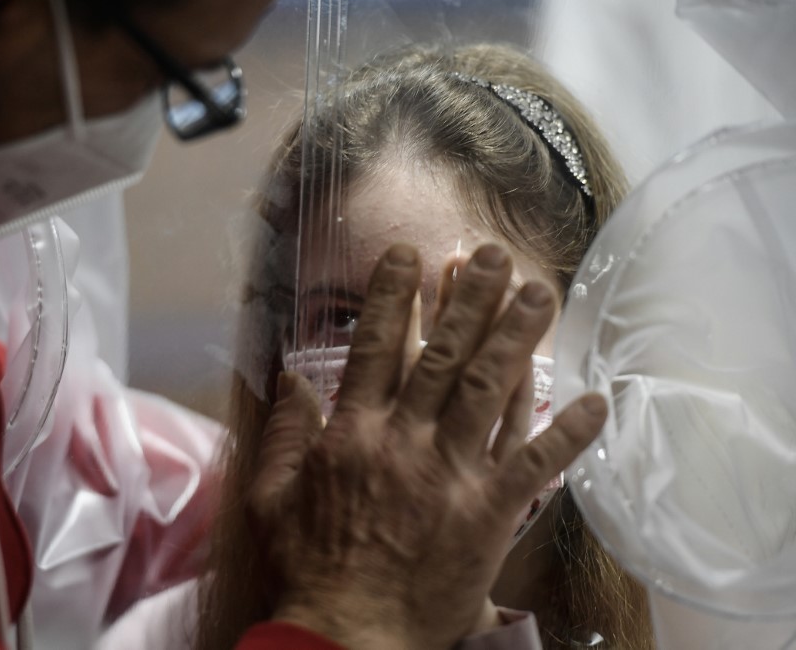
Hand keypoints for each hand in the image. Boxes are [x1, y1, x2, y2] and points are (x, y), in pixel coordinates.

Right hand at [248, 243, 605, 649]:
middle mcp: (407, 440)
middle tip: (491, 255)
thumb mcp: (271, 497)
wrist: (351, 632)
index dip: (394, 296)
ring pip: (492, 391)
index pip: (377, 347)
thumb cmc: (309, 566)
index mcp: (353, 433)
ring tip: (538, 292)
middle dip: (469, 298)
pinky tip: (597, 400)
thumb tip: (290, 378)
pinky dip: (569, 431)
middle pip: (445, 355)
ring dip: (518, 337)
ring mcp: (454, 474)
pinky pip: (536, 464)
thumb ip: (282, 433)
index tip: (410, 255)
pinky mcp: (491, 512)